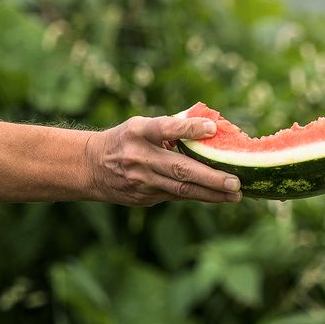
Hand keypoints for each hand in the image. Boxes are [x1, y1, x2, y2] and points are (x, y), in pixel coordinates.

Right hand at [85, 115, 241, 205]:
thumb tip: (211, 128)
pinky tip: (219, 197)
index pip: (165, 128)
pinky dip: (200, 196)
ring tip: (235, 195)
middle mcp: (140, 157)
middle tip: (235, 182)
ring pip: (181, 189)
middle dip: (210, 178)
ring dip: (211, 194)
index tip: (212, 128)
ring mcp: (142, 181)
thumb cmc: (126, 140)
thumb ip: (171, 127)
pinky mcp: (145, 198)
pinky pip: (177, 197)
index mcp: (138, 132)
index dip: (188, 128)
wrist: (89, 167)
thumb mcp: (140, 125)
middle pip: (179, 169)